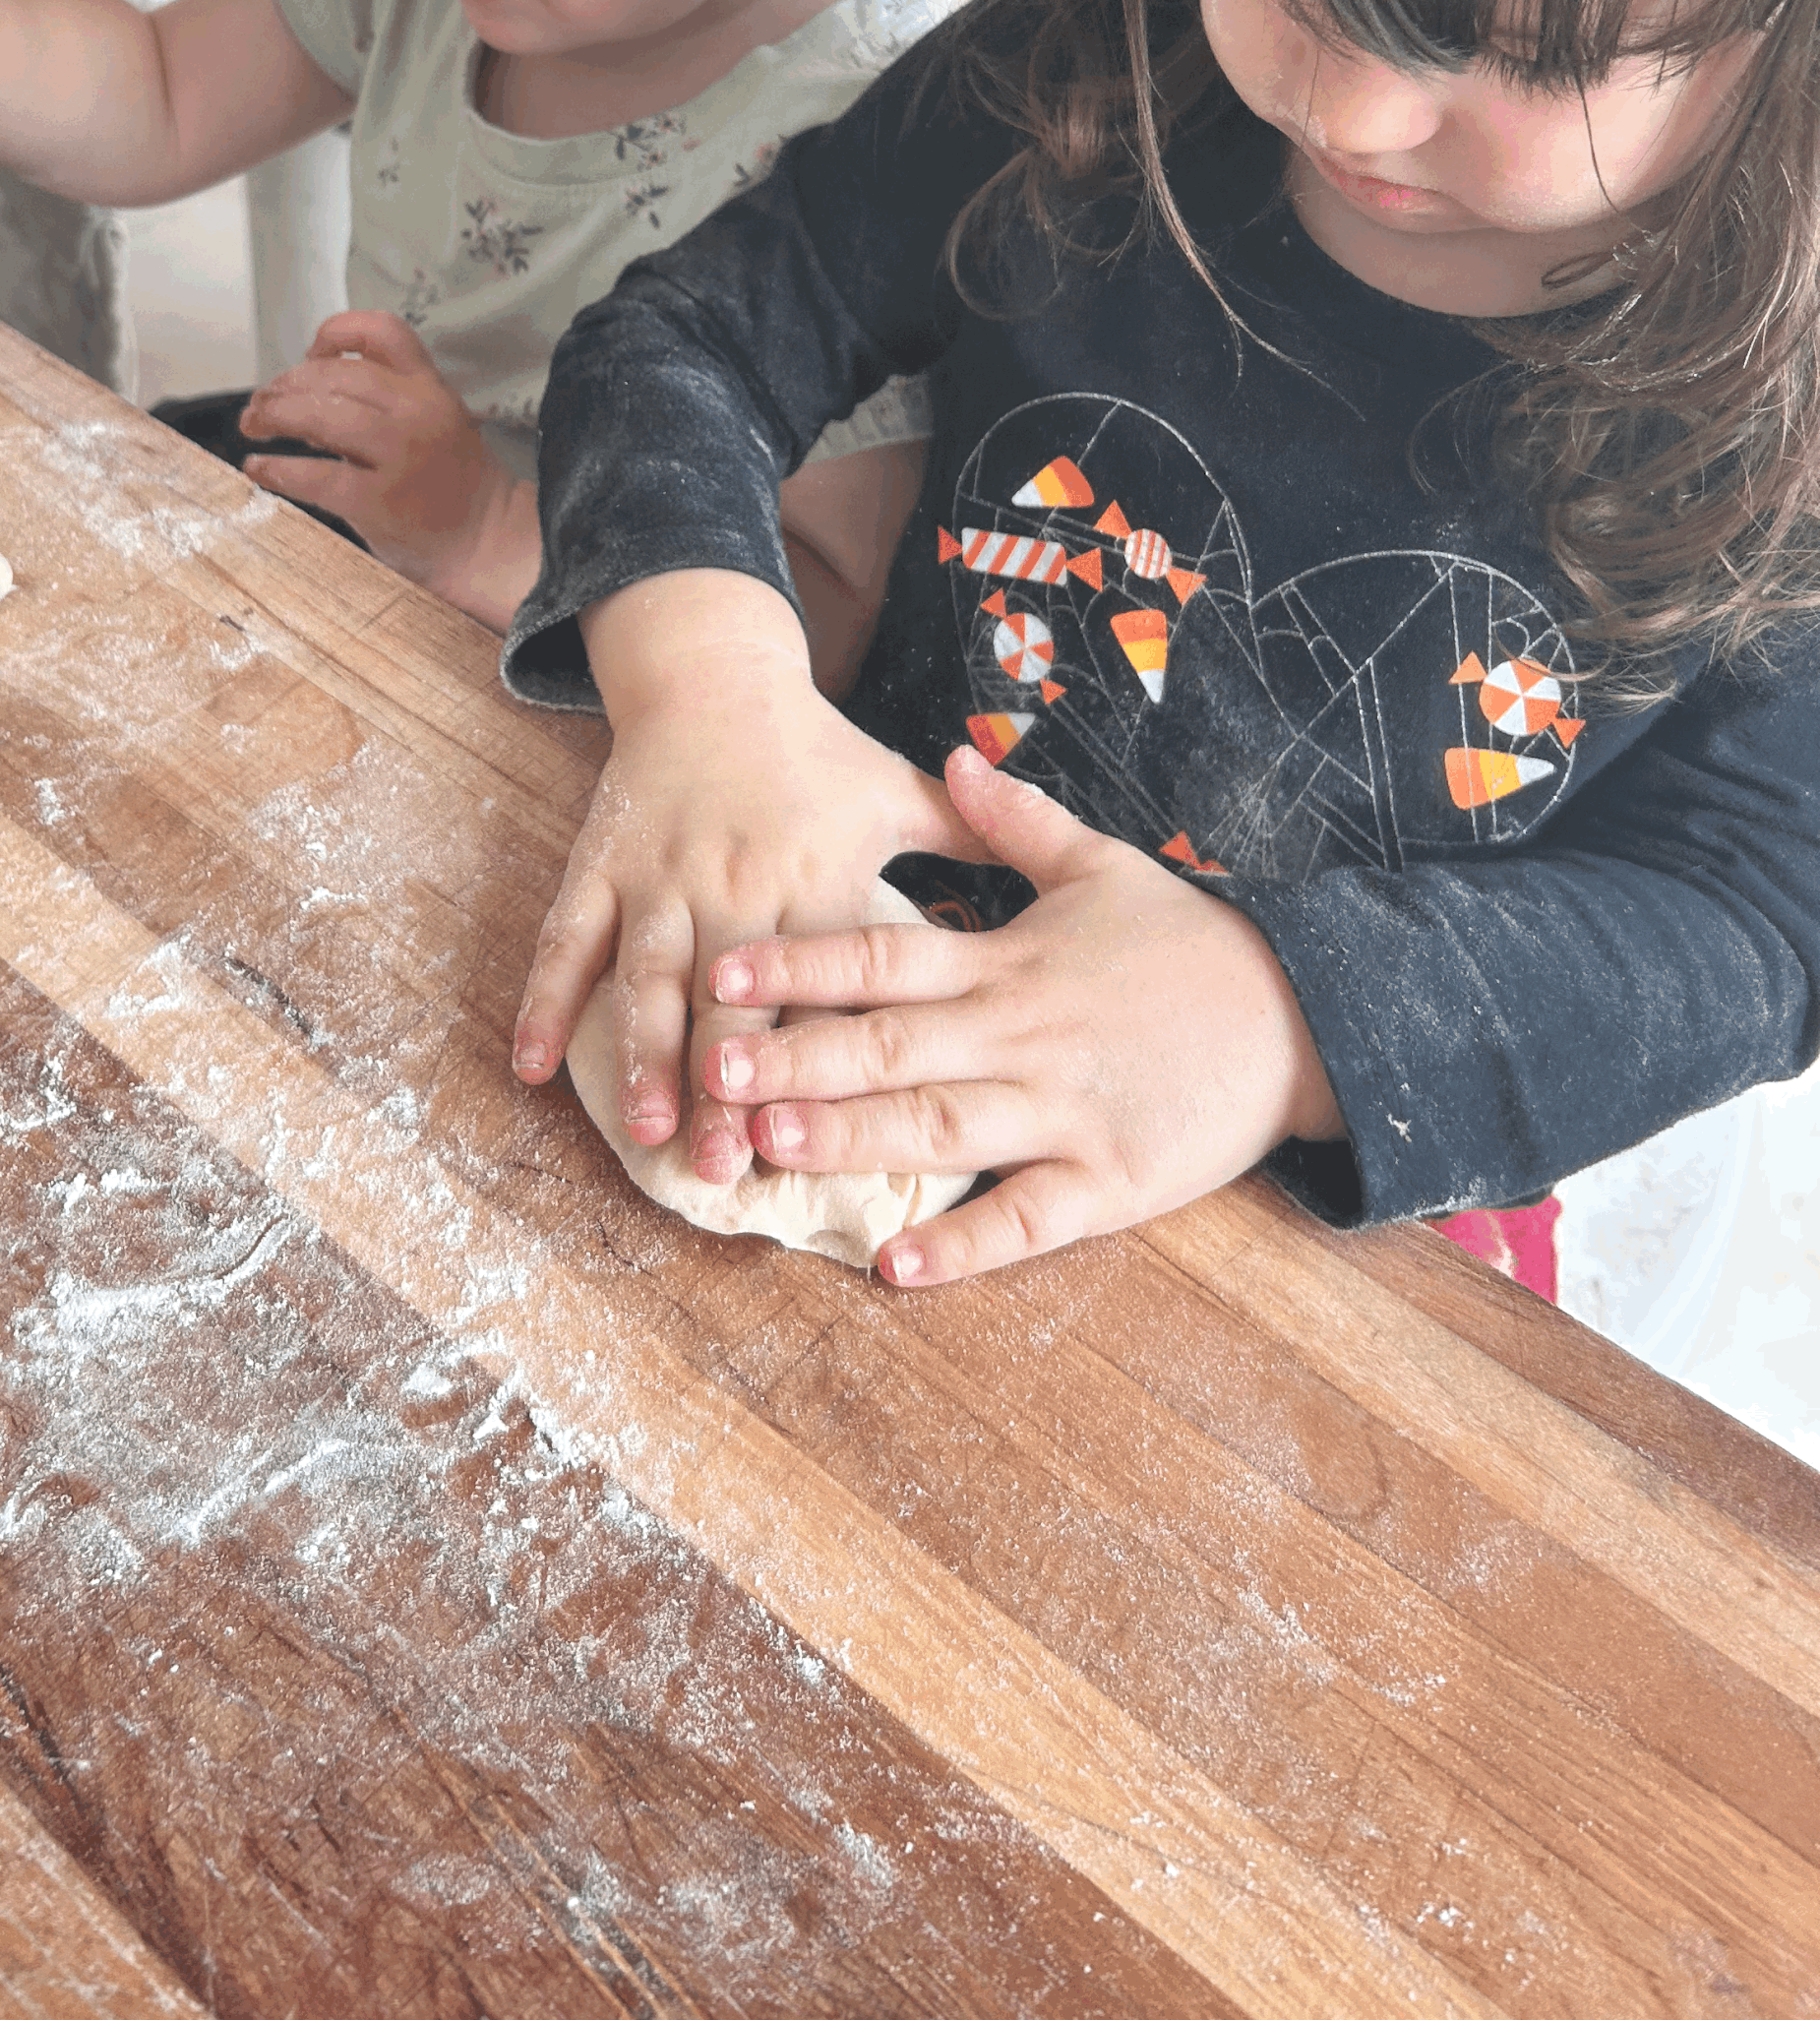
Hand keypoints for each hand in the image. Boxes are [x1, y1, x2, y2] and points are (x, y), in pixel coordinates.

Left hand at [237, 313, 538, 623]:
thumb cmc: (449, 480)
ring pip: (320, 416)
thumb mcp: (433, 417)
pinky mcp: (378, 500)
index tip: (310, 354)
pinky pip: (314, 475)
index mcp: (429, 385)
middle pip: (333, 375)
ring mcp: (398, 455)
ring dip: (275, 416)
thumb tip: (306, 389)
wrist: (483, 540)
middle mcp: (416, 411)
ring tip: (254, 425)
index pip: (381, 332)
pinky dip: (276, 469)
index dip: (335, 333)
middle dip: (285, 385)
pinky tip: (258, 468)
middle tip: (261, 402)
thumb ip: (383, 395)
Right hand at [514, 573, 983, 1184]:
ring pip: (647, 976)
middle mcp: (737, 876)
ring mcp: (661, 873)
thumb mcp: (897, 789)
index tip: (825, 1132)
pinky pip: (566, 938)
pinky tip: (532, 1069)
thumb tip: (1067, 874)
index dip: (821, 1057)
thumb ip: (977, 840)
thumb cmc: (815, 749)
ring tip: (647, 1135)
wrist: (713, 670)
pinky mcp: (603, 862)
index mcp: (817, 870)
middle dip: (725, 1084)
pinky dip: (546, 1002)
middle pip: (731, 996)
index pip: (824, 981)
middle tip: (728, 1171)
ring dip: (643, 1058)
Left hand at [698, 745, 1344, 1285]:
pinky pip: (1024, 1219)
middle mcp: (1021, 1036)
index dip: (801, 964)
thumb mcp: (1101, 864)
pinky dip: (961, 1245)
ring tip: (774, 1148)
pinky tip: (894, 1265)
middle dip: (798, 1059)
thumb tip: (956, 754)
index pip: (884, 958)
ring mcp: (1063, 1112)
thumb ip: (1015, 819)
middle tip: (715, 1070)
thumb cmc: (1189, 944)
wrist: (1304, 1017)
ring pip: (939, 1128)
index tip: (723, 970)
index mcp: (1009, 962)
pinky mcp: (1108, 1181)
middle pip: (891, 1047)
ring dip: (854, 1141)